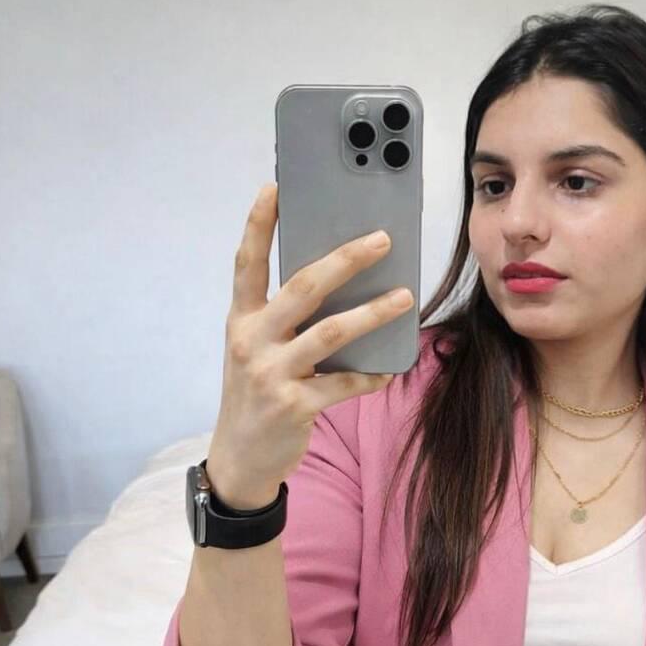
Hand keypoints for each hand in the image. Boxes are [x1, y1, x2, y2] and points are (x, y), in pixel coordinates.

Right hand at [205, 183, 412, 508]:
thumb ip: (283, 319)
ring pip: (330, 332)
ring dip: (373, 313)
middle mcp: (250, 341)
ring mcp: (270, 373)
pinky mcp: (294, 406)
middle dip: (345, 259)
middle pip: (302, 288)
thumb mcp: (256, 349)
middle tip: (382, 240)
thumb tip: (340, 284)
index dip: (259, 225)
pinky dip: (370, 376)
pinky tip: (389, 370)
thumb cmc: (256, 392)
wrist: (240, 458)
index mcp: (240, 319)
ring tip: (406, 297)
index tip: (275, 188)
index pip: (246, 263)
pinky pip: (343, 384)